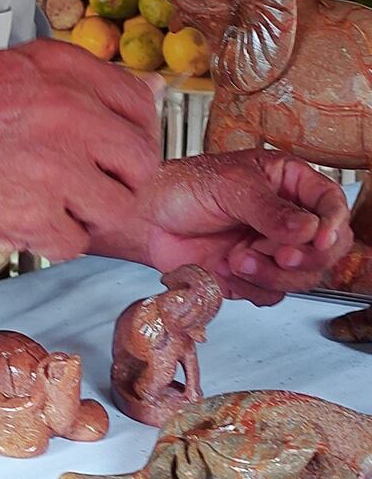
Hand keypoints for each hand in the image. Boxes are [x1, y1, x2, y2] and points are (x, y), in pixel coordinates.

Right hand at [0, 39, 161, 261]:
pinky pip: (76, 242)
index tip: (116, 151)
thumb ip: (81, 80)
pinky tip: (24, 220)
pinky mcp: (39, 214)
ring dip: (87, 214)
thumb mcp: (13, 71)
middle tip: (86, 186)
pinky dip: (52, 241)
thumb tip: (152, 89)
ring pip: (116, 207)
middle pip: (139, 161)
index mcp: (61, 70)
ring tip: (49, 203)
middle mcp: (67, 112)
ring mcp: (56, 166)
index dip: (133, 134)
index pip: (139, 104)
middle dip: (118, 180)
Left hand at [134, 151, 352, 304]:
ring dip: (272, 275)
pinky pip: (271, 295)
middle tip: (280, 256)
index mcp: (288, 183)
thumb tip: (306, 230)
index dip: (333, 224)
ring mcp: (271, 249)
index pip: (331, 204)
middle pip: (327, 249)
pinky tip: (223, 269)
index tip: (318, 238)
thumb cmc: (181, 187)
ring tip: (236, 259)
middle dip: (306, 258)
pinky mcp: (252, 276)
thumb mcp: (228, 185)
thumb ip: (268, 208)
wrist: (145, 219)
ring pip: (302, 277)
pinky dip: (250, 288)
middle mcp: (286, 218)